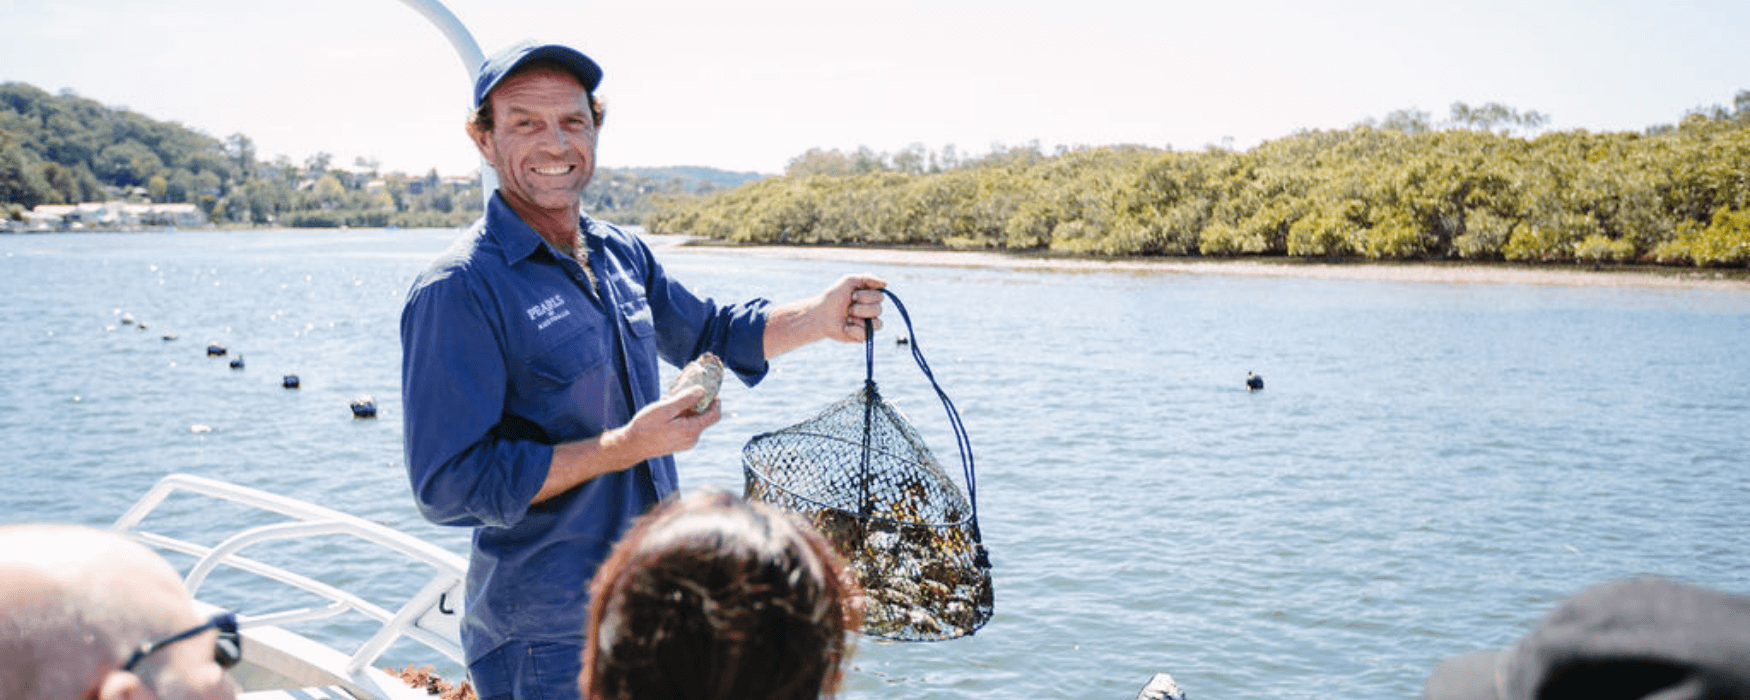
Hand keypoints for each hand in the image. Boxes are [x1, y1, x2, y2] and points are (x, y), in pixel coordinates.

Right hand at [537, 388, 719, 503]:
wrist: (631, 446)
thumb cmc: (646, 427)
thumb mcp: (665, 408)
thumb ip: (686, 399)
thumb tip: (702, 390)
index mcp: (691, 430)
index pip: (715, 414)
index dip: (715, 400)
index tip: (709, 388)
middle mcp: (692, 438)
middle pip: (704, 416)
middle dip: (697, 401)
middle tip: (685, 388)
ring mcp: (685, 442)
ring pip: (693, 420)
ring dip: (686, 407)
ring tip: (669, 398)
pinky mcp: (678, 443)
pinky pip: (685, 426)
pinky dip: (680, 415)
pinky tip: (666, 408)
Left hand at [762, 273, 886, 356]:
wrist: (820, 314)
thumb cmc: (834, 296)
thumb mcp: (849, 281)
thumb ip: (868, 279)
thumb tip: (886, 283)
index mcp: (871, 297)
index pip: (880, 297)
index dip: (867, 296)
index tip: (852, 295)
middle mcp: (872, 310)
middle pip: (879, 310)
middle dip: (861, 308)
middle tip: (848, 308)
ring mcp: (868, 324)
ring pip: (877, 324)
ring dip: (859, 319)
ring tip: (848, 317)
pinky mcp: (863, 336)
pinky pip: (868, 335)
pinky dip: (855, 330)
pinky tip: (846, 327)